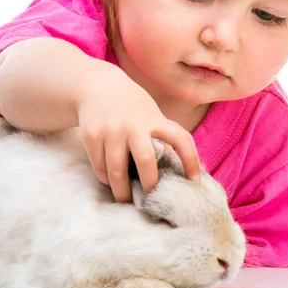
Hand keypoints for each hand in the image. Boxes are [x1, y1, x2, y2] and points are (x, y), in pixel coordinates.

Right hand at [76, 66, 200, 202]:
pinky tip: (111, 181)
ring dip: (123, 192)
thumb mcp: (150, 114)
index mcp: (154, 119)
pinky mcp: (92, 135)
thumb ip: (162, 139)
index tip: (195, 182)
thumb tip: (179, 172)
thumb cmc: (131, 106)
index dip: (191, 160)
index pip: (180, 139)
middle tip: (150, 201)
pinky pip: (100, 167)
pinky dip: (106, 179)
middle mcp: (133, 124)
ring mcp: (111, 130)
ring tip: (127, 200)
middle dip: (149, 186)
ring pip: (117, 171)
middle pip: (145, 161)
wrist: (96, 86)